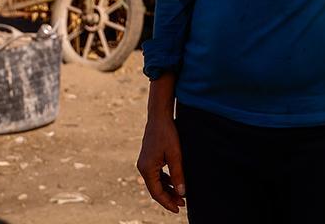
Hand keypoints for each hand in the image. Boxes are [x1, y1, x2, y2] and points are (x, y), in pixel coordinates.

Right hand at [136, 77, 185, 212]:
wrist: (159, 116)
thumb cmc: (167, 133)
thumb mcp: (175, 155)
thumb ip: (178, 174)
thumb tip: (181, 192)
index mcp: (147, 169)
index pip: (156, 193)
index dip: (167, 202)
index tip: (178, 208)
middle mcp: (143, 167)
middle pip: (155, 189)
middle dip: (169, 197)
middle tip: (182, 204)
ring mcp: (144, 163)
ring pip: (156, 182)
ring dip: (167, 189)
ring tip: (181, 195)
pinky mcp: (148, 158)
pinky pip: (156, 174)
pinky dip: (165, 180)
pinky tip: (174, 182)